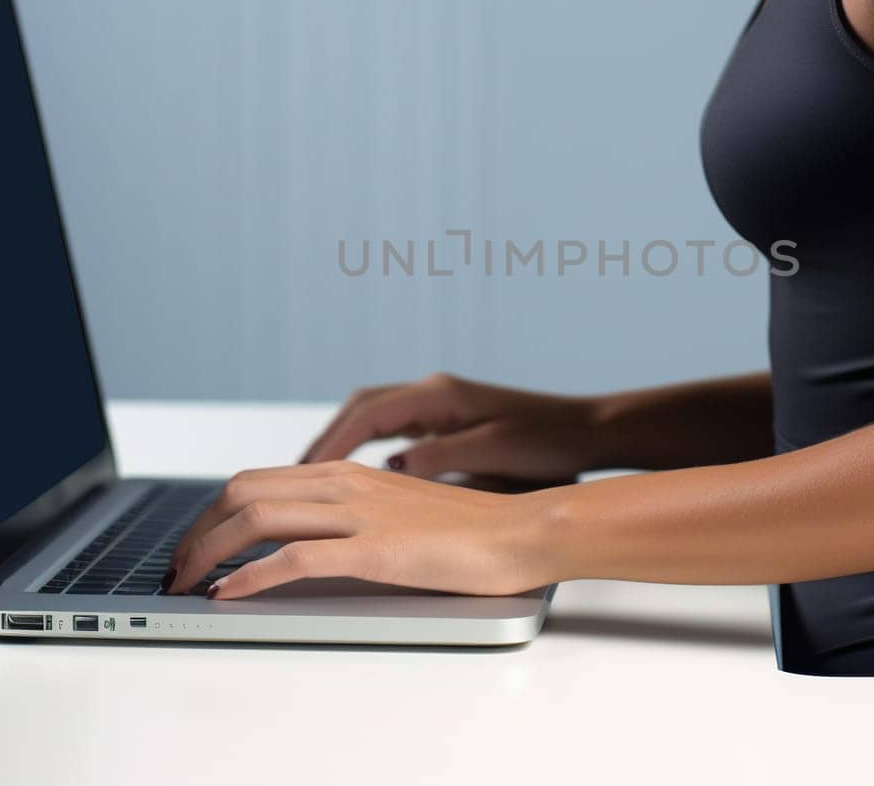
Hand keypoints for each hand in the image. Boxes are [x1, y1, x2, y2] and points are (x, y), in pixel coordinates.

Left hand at [164, 461, 552, 598]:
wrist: (524, 530)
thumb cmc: (474, 528)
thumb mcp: (401, 513)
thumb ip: (358, 518)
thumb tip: (315, 539)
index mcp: (352, 473)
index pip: (259, 480)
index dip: (214, 512)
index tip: (196, 545)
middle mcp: (347, 484)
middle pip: (243, 491)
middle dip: (196, 530)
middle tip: (178, 568)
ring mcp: (359, 514)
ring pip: (257, 517)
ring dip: (207, 552)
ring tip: (186, 583)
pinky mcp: (375, 549)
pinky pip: (294, 558)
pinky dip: (249, 576)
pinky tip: (228, 594)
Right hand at [300, 373, 602, 481]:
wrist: (588, 433)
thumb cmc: (550, 444)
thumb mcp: (496, 453)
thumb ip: (443, 458)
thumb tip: (393, 466)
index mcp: (440, 396)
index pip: (366, 415)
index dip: (329, 444)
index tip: (303, 473)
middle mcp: (431, 392)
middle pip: (356, 410)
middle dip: (319, 443)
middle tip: (285, 480)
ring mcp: (436, 404)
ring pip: (367, 417)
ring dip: (335, 445)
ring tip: (304, 481)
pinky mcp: (443, 420)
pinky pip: (386, 429)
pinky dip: (358, 449)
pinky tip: (347, 478)